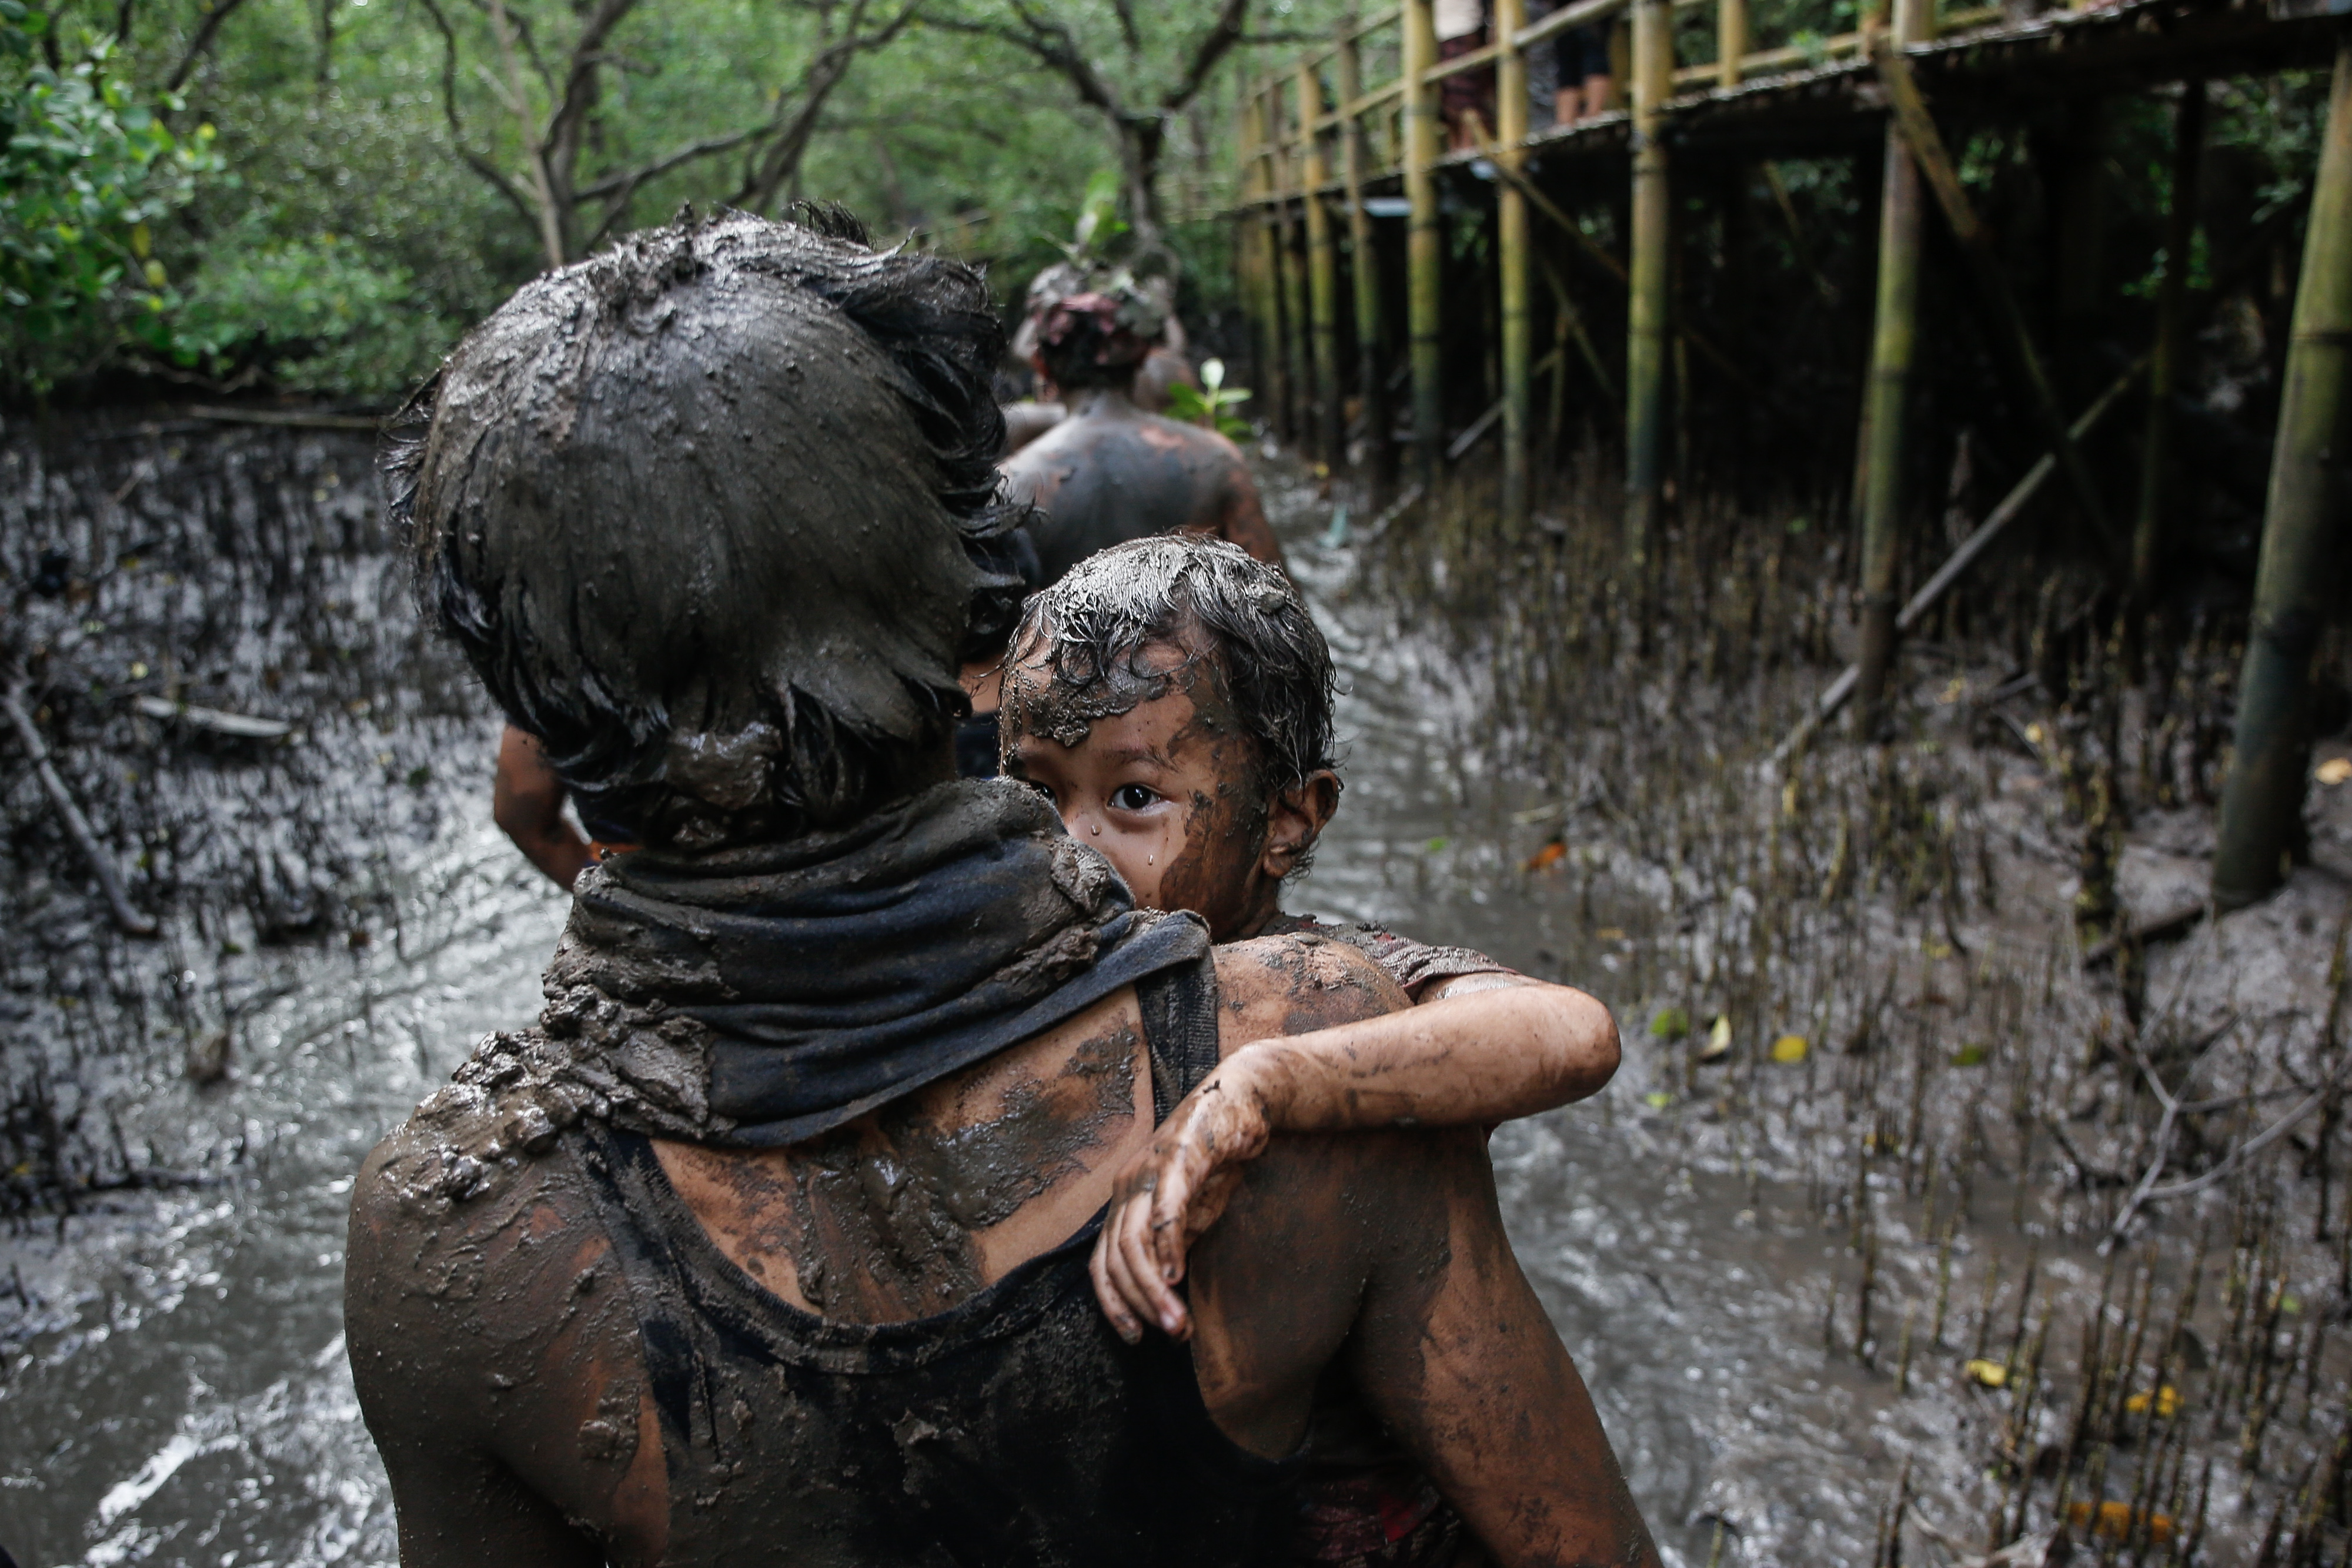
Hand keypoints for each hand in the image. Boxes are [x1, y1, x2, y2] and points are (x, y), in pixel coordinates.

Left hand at [1089, 1049, 1282, 1342]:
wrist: (1244, 1097)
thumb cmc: (1217, 1155)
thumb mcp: (1194, 1210)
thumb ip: (1176, 1244)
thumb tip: (1167, 1290)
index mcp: (1126, 1200)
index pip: (1102, 1263)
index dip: (1114, 1303)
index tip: (1135, 1336)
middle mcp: (1128, 1185)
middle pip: (1115, 1258)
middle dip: (1138, 1304)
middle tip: (1170, 1335)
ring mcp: (1150, 1170)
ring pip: (1134, 1241)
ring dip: (1153, 1288)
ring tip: (1177, 1321)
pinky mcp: (1180, 1157)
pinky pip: (1164, 1210)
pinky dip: (1166, 1247)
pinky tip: (1176, 1276)